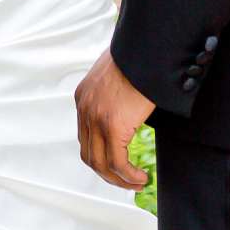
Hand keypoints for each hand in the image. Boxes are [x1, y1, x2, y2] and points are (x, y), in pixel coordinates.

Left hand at [74, 49, 154, 189]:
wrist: (146, 47)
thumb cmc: (139, 57)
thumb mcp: (119, 73)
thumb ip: (115, 90)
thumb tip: (128, 101)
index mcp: (83, 96)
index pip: (85, 136)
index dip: (100, 155)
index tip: (118, 164)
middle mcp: (84, 108)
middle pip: (89, 154)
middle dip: (108, 173)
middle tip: (126, 180)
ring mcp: (96, 118)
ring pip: (101, 163)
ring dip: (119, 179)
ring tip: (136, 182)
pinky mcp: (112, 125)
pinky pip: (117, 162)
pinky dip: (128, 176)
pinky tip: (141, 178)